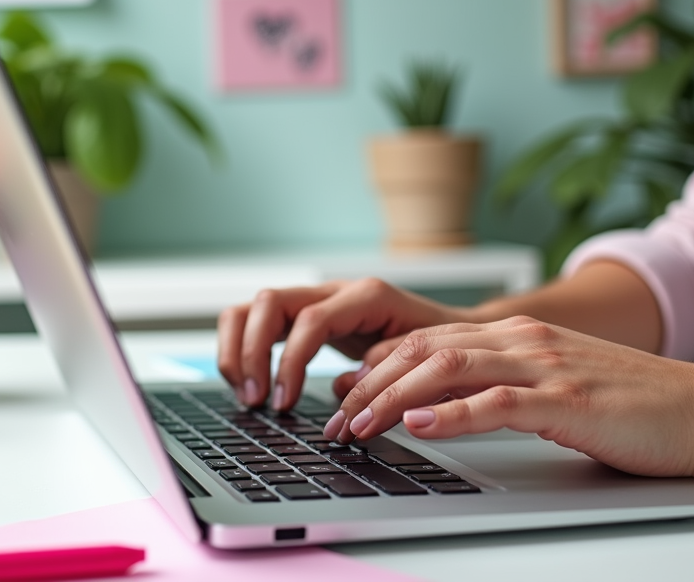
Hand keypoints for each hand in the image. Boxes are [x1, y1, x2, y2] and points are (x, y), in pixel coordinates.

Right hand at [216, 278, 469, 408]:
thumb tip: (339, 392)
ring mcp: (315, 300)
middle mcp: (333, 291)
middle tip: (256, 399)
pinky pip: (257, 323)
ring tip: (247, 394)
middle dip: (251, 353)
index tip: (283, 402)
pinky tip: (251, 385)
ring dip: (238, 350)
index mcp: (365, 295)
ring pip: (252, 307)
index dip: (290, 362)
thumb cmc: (439, 345)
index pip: (310, 320)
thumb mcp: (420, 356)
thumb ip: (383, 368)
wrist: (454, 331)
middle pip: (268, 302)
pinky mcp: (303, 317)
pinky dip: (244, 351)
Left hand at [323, 316, 693, 479]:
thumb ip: (495, 384)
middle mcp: (521, 340)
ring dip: (395, 398)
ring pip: (447, 368)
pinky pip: (497, 401)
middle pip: (423, 349)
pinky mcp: (567, 401)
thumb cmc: (624, 401)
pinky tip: (421, 425)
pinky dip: (453, 413)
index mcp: (514, 334)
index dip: (375, 366)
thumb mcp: (548, 382)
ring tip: (359, 424)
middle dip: (370, 383)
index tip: (342, 393)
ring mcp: (543, 366)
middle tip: (336, 416)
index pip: (424, 340)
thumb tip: (434, 408)